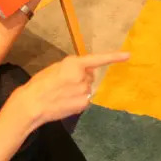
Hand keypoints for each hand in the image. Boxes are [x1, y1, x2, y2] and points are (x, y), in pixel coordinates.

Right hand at [15, 51, 129, 126]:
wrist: (32, 104)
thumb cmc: (40, 84)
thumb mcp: (56, 68)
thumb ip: (73, 67)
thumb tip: (86, 72)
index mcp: (74, 64)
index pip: (97, 60)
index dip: (114, 57)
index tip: (128, 55)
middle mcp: (83, 77)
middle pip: (89, 75)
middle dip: (81, 77)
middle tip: (63, 83)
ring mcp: (84, 91)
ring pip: (87, 87)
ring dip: (79, 89)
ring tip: (62, 93)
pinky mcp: (83, 104)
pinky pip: (85, 99)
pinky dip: (78, 99)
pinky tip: (65, 101)